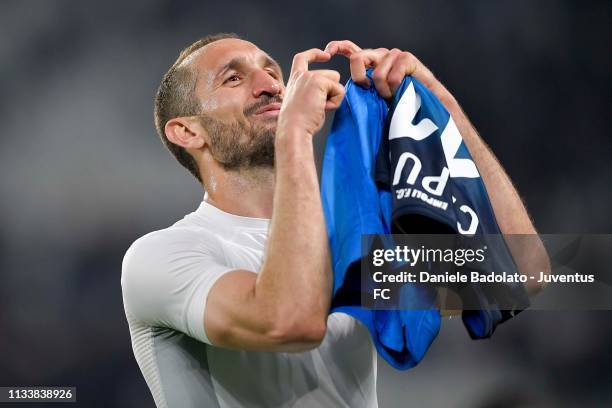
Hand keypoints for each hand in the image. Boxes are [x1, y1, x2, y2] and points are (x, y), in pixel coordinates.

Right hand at [278, 48, 344, 136]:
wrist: (293, 129)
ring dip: (334, 97)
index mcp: (294, 80)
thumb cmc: (298, 124)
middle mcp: (301, 75)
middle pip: (332, 74)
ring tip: (319, 108)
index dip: (315, 54)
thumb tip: (332, 92)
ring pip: (337, 81)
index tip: (326, 55)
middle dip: (332, 92)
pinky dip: (335, 102)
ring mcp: (310, 76)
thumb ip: (313, 94)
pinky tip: (323, 109)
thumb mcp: (303, 104)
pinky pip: (339, 90)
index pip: (302, 58)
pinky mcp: (319, 81)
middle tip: (318, 108)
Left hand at [324, 40, 439, 99]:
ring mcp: (393, 55)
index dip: (337, 46)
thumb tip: (341, 92)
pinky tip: (401, 91)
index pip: (350, 49)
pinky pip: (391, 77)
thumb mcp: (373, 97)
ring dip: (383, 91)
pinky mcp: (406, 58)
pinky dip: (394, 89)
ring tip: (392, 95)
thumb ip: (360, 90)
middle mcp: (380, 55)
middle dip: (359, 79)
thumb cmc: (398, 103)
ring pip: (376, 74)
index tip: (327, 52)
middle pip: (357, 58)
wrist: (426, 105)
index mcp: (370, 62)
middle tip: (369, 91)